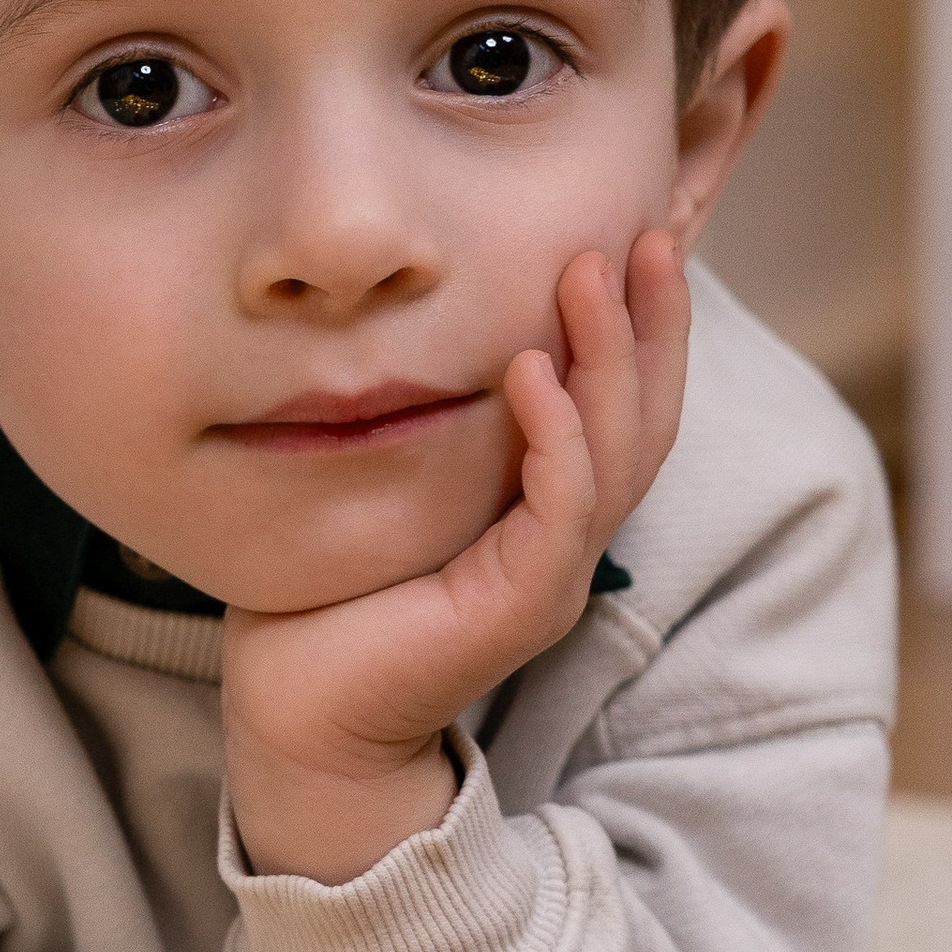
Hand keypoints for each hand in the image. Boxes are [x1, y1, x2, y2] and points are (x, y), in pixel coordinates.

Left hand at [219, 234, 686, 883]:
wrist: (298, 719)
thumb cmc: (330, 597)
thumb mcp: (392, 484)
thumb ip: (431, 419)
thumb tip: (421, 320)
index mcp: (545, 514)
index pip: (622, 407)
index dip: (641, 325)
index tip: (636, 235)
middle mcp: (566, 544)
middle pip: (645, 421)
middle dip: (653, 323)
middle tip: (646, 233)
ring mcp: (550, 578)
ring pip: (614, 455)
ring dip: (608, 357)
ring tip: (590, 271)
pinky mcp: (518, 607)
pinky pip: (558, 510)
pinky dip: (554, 437)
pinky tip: (533, 370)